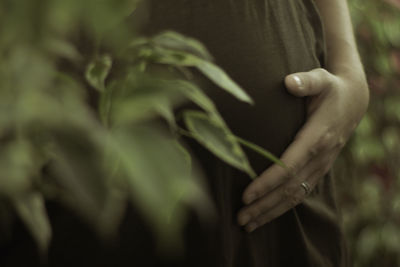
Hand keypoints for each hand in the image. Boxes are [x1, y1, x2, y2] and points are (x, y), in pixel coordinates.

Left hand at [237, 68, 368, 231]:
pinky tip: (266, 215)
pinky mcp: (319, 170)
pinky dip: (283, 207)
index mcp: (317, 136)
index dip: (267, 182)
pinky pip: (301, 193)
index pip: (289, 166)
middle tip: (240, 218)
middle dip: (263, 205)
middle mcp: (320, 156)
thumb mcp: (322, 79)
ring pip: (295, 196)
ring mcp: (321, 166)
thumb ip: (306, 81)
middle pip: (289, 189)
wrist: (354, 101)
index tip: (246, 195)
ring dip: (271, 212)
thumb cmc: (331, 88)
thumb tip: (289, 82)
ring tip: (247, 225)